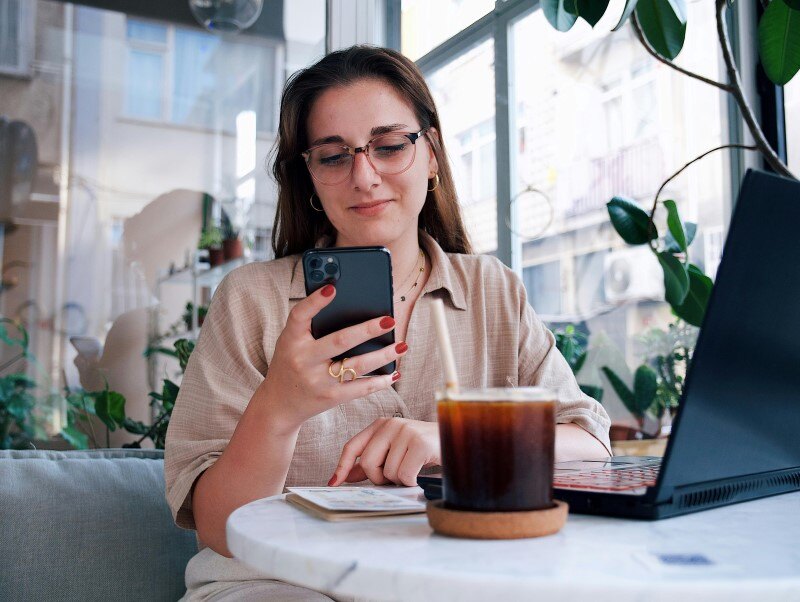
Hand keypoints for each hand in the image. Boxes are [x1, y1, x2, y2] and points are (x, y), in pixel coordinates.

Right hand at [257, 284, 407, 430]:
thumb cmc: (290, 362)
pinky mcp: (330, 397)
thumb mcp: (291, 341)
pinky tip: (394, 372)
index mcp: (290, 340)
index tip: (333, 288)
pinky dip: (380, 381)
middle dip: (367, 330)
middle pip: (339, 341)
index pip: (300, 316)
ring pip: (356, 365)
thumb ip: (310, 324)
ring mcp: (317, 380)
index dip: (315, 301)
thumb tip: (347, 303)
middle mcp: (303, 359)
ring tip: (401, 345)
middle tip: (390, 320)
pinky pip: (360, 388)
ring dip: (383, 356)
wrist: (280, 403)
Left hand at [329, 418, 440, 485]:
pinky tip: (420, 473)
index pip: (352, 446)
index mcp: (380, 425)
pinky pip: (404, 475)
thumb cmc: (423, 449)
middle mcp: (391, 425)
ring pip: (388, 472)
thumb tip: (347, 475)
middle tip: (393, 477)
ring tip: (412, 469)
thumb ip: (372, 461)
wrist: (457, 441)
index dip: (342, 466)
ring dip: (399, 480)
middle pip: (367, 463)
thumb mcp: (394, 451)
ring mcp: (406, 432)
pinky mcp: (420, 444)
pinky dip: (411, 482)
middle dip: (378, 477)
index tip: (334, 483)